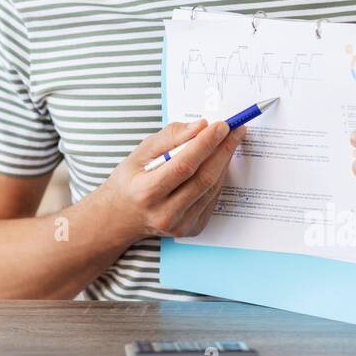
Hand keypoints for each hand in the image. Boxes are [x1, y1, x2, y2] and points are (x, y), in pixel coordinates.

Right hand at [94, 118, 246, 241]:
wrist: (121, 217)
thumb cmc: (129, 181)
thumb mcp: (140, 153)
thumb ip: (170, 137)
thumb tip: (200, 127)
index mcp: (146, 193)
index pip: (183, 165)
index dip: (205, 144)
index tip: (221, 126)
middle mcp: (164, 213)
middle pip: (203, 178)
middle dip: (223, 150)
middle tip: (234, 130)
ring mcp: (180, 225)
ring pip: (211, 188)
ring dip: (224, 162)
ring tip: (228, 141)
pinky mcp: (191, 229)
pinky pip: (211, 199)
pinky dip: (217, 177)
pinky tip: (217, 162)